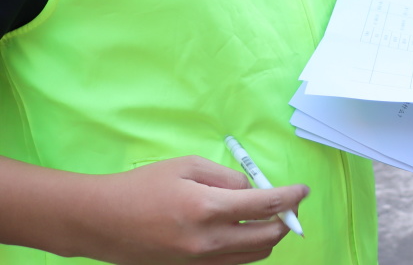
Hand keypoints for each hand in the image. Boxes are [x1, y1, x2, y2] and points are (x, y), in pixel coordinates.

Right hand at [64, 156, 306, 263]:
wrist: (101, 221)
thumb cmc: (143, 186)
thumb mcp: (188, 166)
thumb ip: (227, 177)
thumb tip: (253, 190)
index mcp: (208, 208)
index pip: (266, 206)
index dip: (291, 198)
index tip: (303, 190)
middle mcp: (208, 241)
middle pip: (268, 238)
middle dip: (286, 220)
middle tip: (288, 204)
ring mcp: (199, 261)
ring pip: (254, 255)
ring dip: (269, 237)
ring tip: (266, 216)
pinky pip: (233, 263)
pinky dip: (247, 248)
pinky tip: (242, 231)